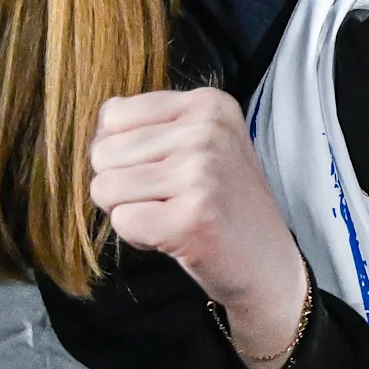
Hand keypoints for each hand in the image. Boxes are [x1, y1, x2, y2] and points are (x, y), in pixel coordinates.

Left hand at [88, 87, 314, 368]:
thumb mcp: (203, 143)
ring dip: (131, 210)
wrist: (268, 264)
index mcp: (210, 104)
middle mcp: (208, 131)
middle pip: (103, 152)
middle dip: (124, 184)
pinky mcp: (192, 218)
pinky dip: (140, 236)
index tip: (166, 170)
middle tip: (170, 199)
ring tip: (173, 215)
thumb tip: (99, 125)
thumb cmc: (224, 204)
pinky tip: (175, 236)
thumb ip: (151, 125)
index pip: (114, 115)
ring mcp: (202, 174)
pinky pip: (122, 221)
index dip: (125, 152)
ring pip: (106, 188)